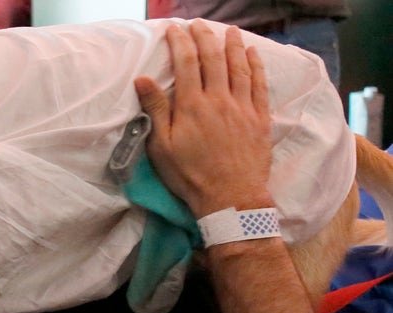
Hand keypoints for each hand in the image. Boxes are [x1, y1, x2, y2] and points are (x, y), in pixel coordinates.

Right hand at [135, 21, 273, 217]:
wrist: (230, 197)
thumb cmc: (189, 176)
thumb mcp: (162, 147)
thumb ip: (155, 111)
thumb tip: (142, 80)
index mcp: (192, 105)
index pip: (187, 63)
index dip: (180, 42)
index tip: (174, 30)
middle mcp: (219, 99)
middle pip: (213, 58)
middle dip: (205, 37)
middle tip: (198, 25)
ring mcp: (243, 107)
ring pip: (238, 66)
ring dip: (233, 44)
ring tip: (228, 31)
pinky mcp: (260, 118)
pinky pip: (259, 84)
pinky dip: (256, 65)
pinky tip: (252, 53)